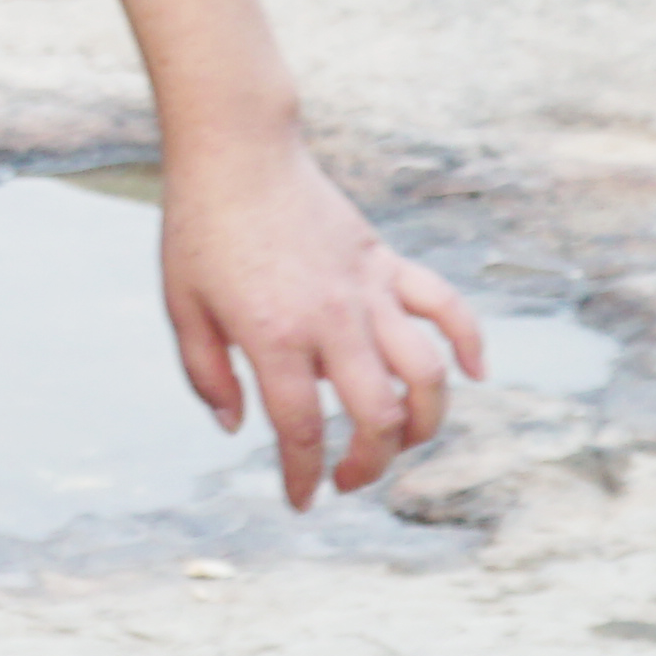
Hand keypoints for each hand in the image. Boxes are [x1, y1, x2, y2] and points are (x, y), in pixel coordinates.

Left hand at [164, 132, 490, 506]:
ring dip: (425, 420)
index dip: (305, 477)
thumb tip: (236, 428)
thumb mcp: (181, 307)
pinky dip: (469, 342)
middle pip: (377, 417)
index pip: (301, 431)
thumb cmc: (200, 230)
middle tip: (350, 478)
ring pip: (425, 373)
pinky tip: (473, 373)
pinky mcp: (387, 264)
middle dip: (371, 464)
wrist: (238, 154)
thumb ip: (206, 374)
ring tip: (403, 439)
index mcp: (274, 338)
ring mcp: (368, 292)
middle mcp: (332, 322)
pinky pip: (446, 307)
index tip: (303, 501)